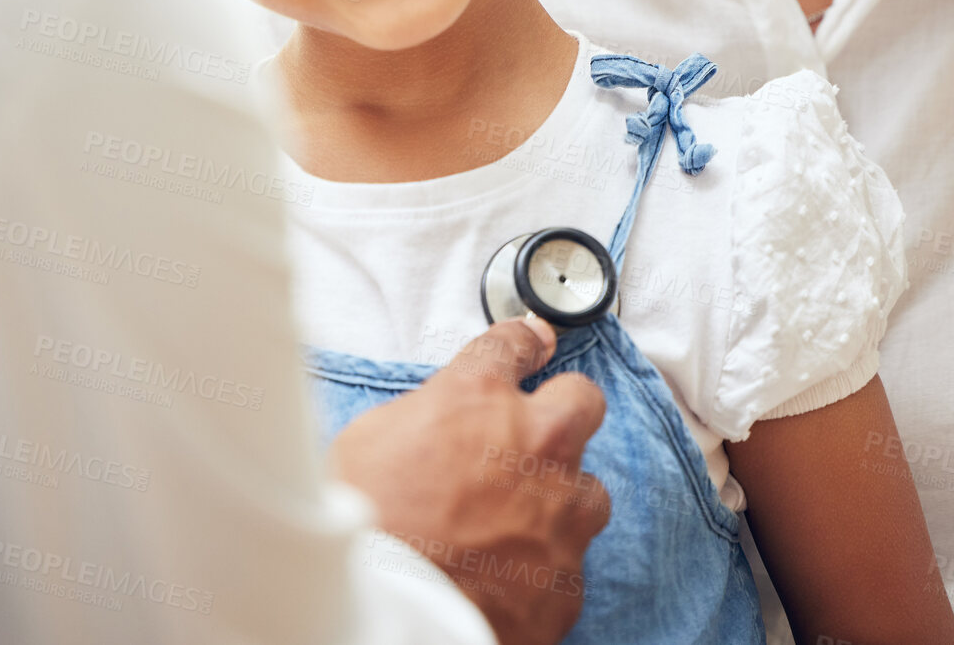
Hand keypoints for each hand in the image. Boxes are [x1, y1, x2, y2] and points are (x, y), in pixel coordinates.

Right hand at [330, 317, 609, 644]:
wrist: (382, 609)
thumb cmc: (364, 524)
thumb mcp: (372, 436)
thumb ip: (425, 414)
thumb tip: (435, 421)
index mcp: (480, 397)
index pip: (515, 343)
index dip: (523, 343)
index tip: (532, 344)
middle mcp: (535, 443)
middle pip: (582, 399)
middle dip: (565, 409)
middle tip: (538, 431)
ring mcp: (560, 513)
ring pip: (589, 493)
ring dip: (560, 502)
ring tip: (515, 525)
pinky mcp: (566, 582)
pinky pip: (570, 567)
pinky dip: (543, 570)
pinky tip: (506, 577)